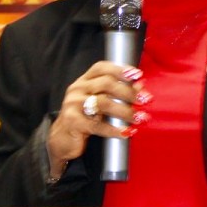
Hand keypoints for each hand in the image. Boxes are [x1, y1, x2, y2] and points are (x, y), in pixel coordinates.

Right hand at [47, 61, 150, 175]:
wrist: (62, 139)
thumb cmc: (84, 117)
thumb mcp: (100, 102)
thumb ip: (118, 92)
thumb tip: (140, 85)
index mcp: (84, 80)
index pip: (102, 68)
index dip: (120, 69)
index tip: (137, 75)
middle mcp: (77, 89)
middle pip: (106, 84)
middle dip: (128, 92)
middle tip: (144, 100)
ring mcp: (73, 105)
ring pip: (103, 103)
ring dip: (125, 111)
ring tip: (139, 118)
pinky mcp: (73, 122)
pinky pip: (97, 125)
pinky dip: (114, 130)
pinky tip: (126, 132)